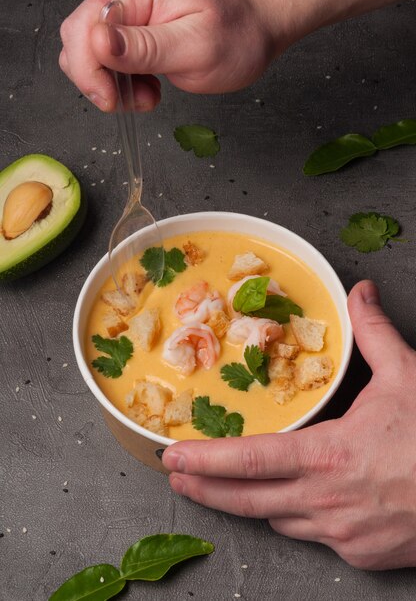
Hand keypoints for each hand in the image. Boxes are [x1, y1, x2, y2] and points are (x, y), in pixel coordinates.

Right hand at [59, 0, 287, 111]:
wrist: (258, 26)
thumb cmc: (237, 33)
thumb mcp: (195, 46)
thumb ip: (145, 46)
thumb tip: (98, 41)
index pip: (81, 31)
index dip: (89, 72)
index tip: (113, 100)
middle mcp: (122, 2)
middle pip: (77, 46)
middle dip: (99, 83)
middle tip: (138, 100)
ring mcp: (126, 22)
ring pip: (90, 60)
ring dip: (113, 88)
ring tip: (150, 95)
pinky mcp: (133, 40)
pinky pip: (109, 67)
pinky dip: (124, 88)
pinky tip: (150, 90)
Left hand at [163, 280, 415, 569]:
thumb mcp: (409, 376)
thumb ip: (374, 333)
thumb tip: (360, 292)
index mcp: (331, 455)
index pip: (251, 460)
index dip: (207, 460)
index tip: (174, 457)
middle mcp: (328, 501)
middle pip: (248, 501)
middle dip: (206, 489)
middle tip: (177, 477)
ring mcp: (344, 535)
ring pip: (280, 519)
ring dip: (255, 502)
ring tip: (232, 486)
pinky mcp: (361, 555)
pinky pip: (315, 535)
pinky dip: (302, 516)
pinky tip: (303, 501)